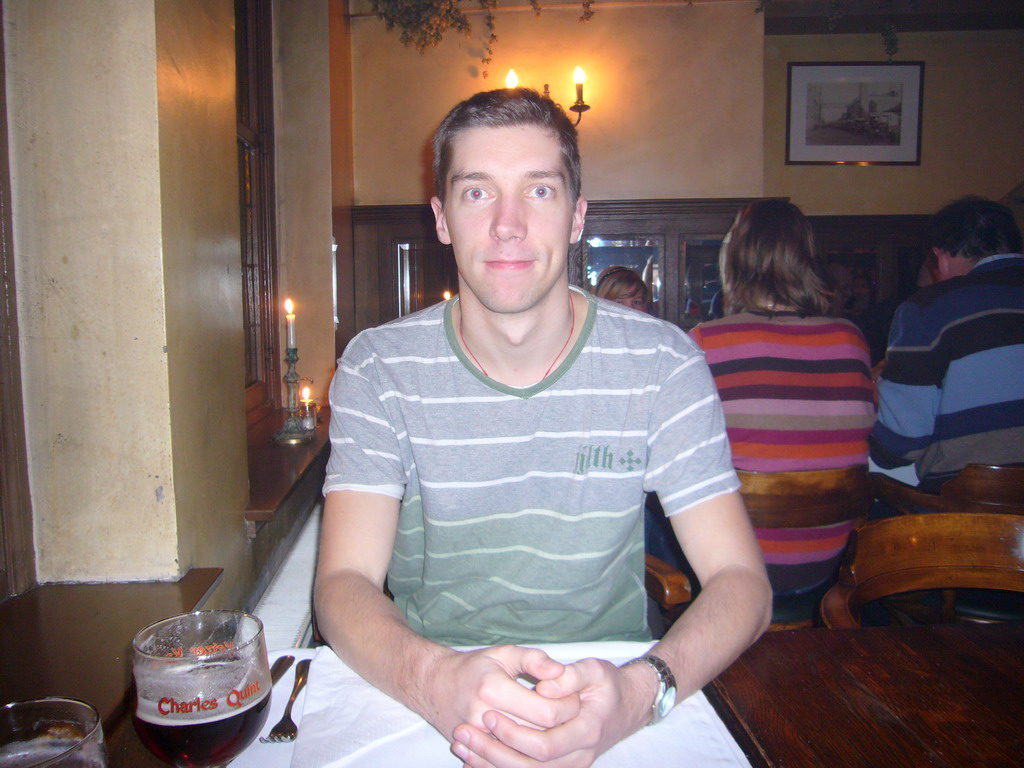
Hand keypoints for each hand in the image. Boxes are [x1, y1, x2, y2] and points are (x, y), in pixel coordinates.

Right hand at [422, 645, 581, 742]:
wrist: (435, 687)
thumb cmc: (473, 668)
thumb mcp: (504, 654)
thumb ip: (533, 659)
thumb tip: (558, 671)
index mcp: (492, 689)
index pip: (546, 713)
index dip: (567, 707)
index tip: (573, 698)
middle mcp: (482, 717)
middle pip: (539, 738)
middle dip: (562, 728)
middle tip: (570, 715)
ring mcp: (478, 739)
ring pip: (526, 756)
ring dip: (547, 744)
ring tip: (555, 728)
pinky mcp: (475, 753)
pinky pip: (508, 764)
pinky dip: (527, 757)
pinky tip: (537, 744)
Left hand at [450, 657, 653, 767]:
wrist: (628, 707)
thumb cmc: (608, 685)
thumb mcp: (594, 669)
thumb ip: (568, 675)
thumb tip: (545, 686)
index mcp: (587, 729)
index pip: (546, 743)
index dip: (513, 733)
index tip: (487, 713)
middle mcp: (580, 755)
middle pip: (531, 765)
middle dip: (493, 751)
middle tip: (463, 731)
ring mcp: (570, 766)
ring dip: (490, 764)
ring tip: (460, 746)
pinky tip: (473, 762)